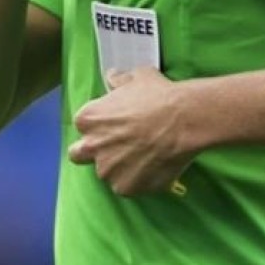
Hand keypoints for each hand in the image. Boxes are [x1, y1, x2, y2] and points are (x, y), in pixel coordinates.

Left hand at [68, 68, 196, 196]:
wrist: (184, 120)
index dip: (100, 126)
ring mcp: (108, 170)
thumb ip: (119, 80)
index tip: (115, 125)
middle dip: (94, 152)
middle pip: (79, 155)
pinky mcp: (126, 188)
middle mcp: (92, 147)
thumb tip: (112, 77)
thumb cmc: (160, 96)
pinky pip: (129, 186)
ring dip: (121, 167)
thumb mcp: (137, 77)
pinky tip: (155, 166)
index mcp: (88, 119)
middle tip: (117, 147)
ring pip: (108, 172)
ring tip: (146, 156)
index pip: (83, 126)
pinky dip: (139, 180)